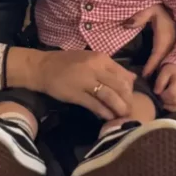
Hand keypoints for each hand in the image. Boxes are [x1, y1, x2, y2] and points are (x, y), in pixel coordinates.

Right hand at [10, 48, 136, 120]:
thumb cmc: (67, 63)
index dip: (130, 89)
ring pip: (109, 95)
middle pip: (119, 86)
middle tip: (129, 110)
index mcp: (101, 58)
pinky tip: (108, 117)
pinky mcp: (76, 94)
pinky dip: (104, 112)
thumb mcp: (91, 59)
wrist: (42, 67)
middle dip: (127, 100)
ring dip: (118, 108)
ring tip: (122, 116)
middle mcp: (95, 68)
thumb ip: (111, 69)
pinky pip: (95, 104)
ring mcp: (85, 81)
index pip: (123, 74)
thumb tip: (133, 78)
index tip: (131, 98)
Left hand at [123, 4, 175, 77]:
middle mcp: (172, 42)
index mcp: (165, 35)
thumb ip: (139, 16)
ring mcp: (175, 44)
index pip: (158, 53)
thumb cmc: (160, 8)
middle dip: (158, 73)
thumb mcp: (151, 9)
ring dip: (162, 71)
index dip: (152, 65)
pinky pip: (170, 58)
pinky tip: (158, 73)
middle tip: (148, 85)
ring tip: (153, 83)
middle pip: (165, 61)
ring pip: (168, 61)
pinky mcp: (175, 45)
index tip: (145, 75)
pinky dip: (164, 66)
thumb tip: (126, 25)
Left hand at [154, 63, 175, 111]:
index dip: (162, 95)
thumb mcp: (164, 72)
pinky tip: (169, 103)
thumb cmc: (172, 70)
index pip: (171, 94)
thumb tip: (156, 92)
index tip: (158, 91)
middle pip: (174, 101)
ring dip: (168, 104)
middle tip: (160, 95)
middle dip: (164, 100)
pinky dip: (174, 107)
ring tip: (164, 97)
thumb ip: (159, 82)